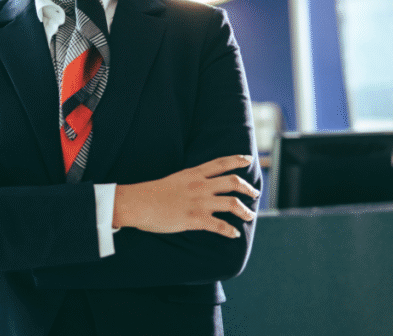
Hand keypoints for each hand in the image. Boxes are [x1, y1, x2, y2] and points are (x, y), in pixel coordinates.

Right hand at [114, 155, 258, 237]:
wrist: (138, 203)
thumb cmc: (150, 193)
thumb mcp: (174, 180)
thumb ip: (189, 181)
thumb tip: (198, 186)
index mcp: (193, 174)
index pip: (220, 163)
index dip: (236, 160)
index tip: (247, 159)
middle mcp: (200, 185)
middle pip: (233, 182)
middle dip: (248, 188)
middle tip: (254, 193)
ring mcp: (199, 202)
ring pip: (232, 204)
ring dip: (245, 211)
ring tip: (249, 215)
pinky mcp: (196, 219)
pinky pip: (220, 225)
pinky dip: (230, 231)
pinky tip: (234, 234)